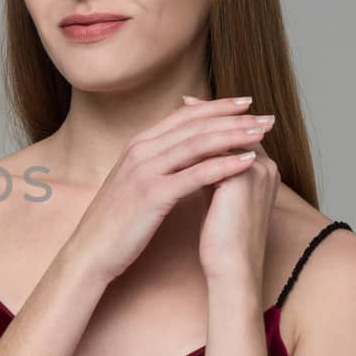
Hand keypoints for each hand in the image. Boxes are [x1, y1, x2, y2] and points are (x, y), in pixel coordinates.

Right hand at [70, 95, 272, 282]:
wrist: (89, 250)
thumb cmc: (116, 222)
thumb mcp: (134, 183)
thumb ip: (156, 163)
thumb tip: (182, 153)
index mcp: (137, 145)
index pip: (184, 117)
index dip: (217, 107)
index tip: (246, 104)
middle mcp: (140, 151)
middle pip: (195, 126)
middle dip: (234, 118)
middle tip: (266, 116)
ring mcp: (145, 171)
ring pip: (198, 145)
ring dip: (234, 136)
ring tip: (263, 133)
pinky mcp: (152, 194)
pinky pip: (195, 175)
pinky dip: (224, 165)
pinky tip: (248, 162)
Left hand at [184, 94, 279, 291]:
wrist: (232, 269)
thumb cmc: (222, 242)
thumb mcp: (220, 202)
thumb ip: (214, 178)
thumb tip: (196, 161)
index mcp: (262, 173)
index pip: (236, 136)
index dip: (213, 122)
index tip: (191, 109)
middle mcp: (265, 168)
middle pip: (234, 128)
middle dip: (209, 113)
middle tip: (185, 99)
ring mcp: (257, 171)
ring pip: (228, 133)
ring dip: (204, 118)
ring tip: (182, 107)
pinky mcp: (242, 179)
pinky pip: (220, 147)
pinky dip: (199, 136)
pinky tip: (179, 130)